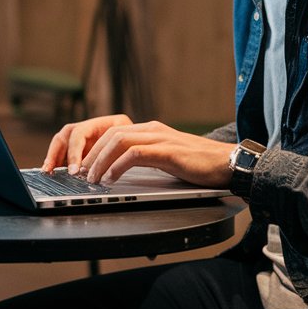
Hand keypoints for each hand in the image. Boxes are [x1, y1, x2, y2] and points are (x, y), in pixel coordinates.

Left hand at [42, 114, 232, 187]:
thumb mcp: (168, 160)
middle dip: (91, 154)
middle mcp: (153, 130)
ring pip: (119, 141)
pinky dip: (118, 165)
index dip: (95, 148)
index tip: (83, 166)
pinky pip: (135, 153)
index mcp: (152, 131)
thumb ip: (149, 161)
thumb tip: (125, 174)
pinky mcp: (168, 150)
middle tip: (80, 174)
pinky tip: (112, 178)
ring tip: (91, 178)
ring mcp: (161, 138)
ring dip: (100, 160)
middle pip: (111, 134)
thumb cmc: (200, 166)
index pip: (114, 132)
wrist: (228, 164)